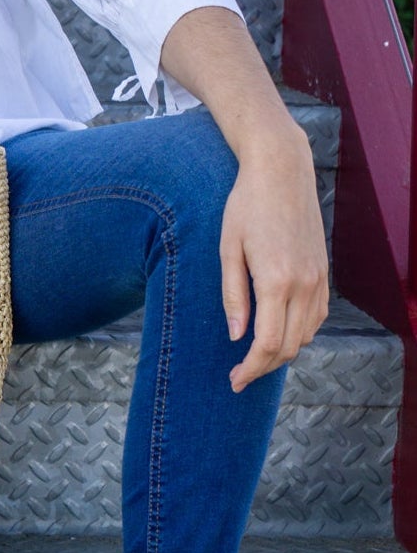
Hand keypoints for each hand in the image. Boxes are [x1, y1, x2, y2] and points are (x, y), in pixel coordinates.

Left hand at [219, 128, 328, 390]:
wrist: (281, 171)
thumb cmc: (246, 205)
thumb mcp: (228, 249)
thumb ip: (233, 296)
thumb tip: (237, 337)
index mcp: (276, 281)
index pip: (267, 344)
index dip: (250, 369)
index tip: (234, 381)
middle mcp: (304, 284)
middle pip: (289, 346)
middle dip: (263, 367)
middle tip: (239, 375)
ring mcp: (318, 278)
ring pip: (306, 335)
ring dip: (282, 351)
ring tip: (255, 356)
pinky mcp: (324, 271)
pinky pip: (318, 316)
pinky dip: (300, 332)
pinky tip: (280, 331)